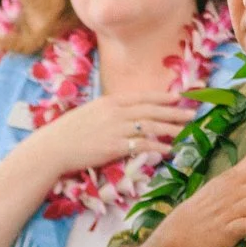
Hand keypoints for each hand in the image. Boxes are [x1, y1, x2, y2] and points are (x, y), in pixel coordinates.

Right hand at [33, 93, 195, 177]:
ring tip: (185, 130)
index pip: (143, 97)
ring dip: (171, 128)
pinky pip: (142, 145)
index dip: (163, 97)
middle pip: (152, 110)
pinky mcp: (115, 147)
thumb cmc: (68, 132)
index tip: (179, 97)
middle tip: (191, 113)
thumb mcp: (90, 113)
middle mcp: (117, 112)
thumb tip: (124, 114)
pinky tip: (168, 150)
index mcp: (110, 102)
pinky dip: (157, 147)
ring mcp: (117, 129)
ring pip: (151, 126)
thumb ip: (109, 112)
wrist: (54, 147)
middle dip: (174, 112)